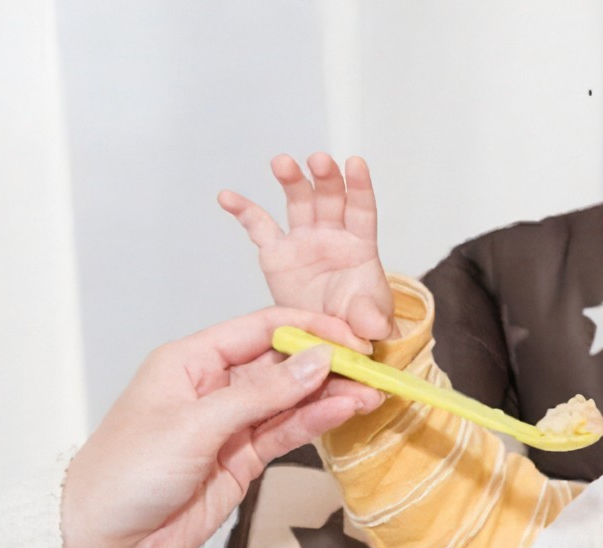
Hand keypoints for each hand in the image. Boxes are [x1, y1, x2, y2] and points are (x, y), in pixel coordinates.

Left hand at [61, 307, 383, 547]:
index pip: (261, 329)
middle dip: (327, 362)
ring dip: (330, 395)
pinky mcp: (243, 458)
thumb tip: (316, 360)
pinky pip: (287, 432)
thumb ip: (262, 394)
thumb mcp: (195, 425)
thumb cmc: (125, 474)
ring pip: (292, 399)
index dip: (308, 329)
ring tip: (371, 393)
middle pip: (283, 363)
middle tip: (370, 367)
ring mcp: (231, 424)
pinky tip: (344, 412)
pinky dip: (316, 422)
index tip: (348, 338)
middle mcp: (214, 386)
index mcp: (190, 361)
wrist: (102, 543)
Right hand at [218, 152, 396, 340]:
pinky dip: (243, 210)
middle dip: (325, 178)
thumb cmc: (357, 319)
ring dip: (291, 180)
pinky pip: (259, 227)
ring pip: (298, 202)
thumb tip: (375, 327)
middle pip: (329, 198)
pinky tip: (227, 196)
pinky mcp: (276, 254)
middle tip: (319, 160)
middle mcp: (331, 235)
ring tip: (282, 163)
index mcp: (359, 245)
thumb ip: (372, 319)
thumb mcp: (370, 323)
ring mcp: (302, 241)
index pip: (361, 210)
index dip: (359, 186)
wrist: (328, 333)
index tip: (356, 163)